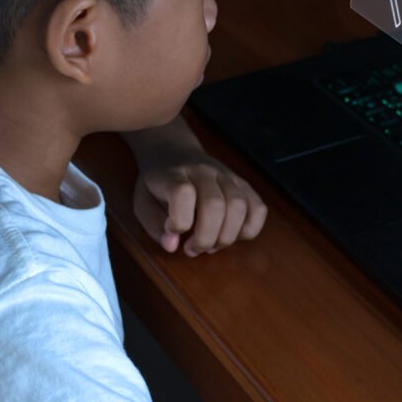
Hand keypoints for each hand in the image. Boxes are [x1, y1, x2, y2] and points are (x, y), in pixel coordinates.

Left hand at [132, 148, 267, 255]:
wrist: (174, 152)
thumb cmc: (157, 184)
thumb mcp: (142, 203)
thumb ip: (155, 227)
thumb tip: (173, 245)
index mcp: (175, 175)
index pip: (182, 193)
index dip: (178, 221)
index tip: (171, 231)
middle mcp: (204, 172)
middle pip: (215, 205)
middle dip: (205, 238)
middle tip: (193, 249)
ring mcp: (228, 176)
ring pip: (240, 207)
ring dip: (227, 237)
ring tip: (211, 245)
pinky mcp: (243, 184)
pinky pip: (259, 208)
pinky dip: (250, 229)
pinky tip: (232, 235)